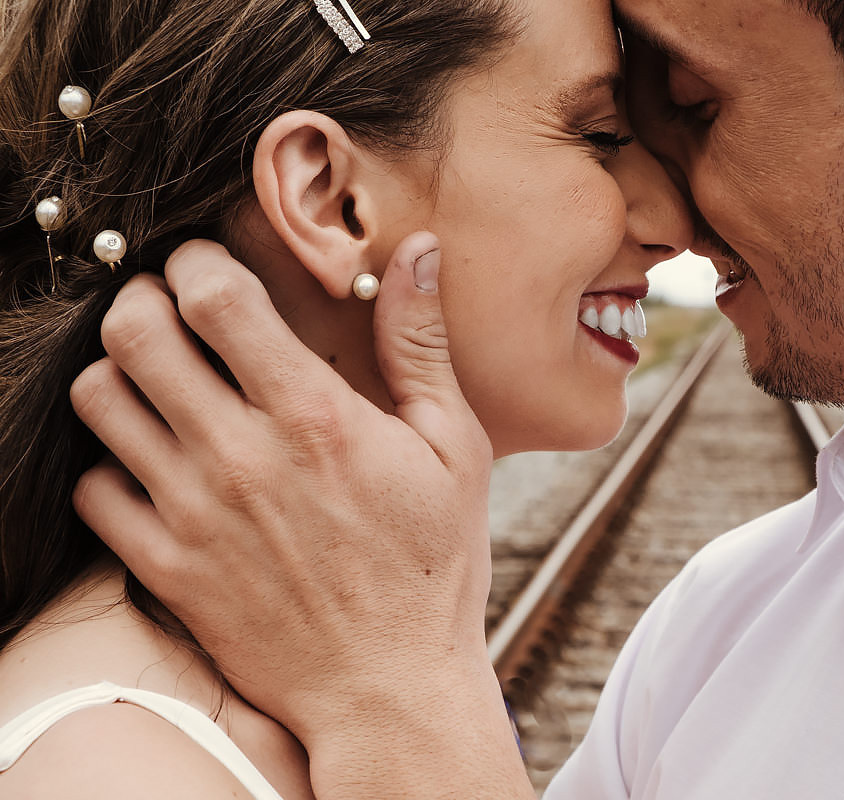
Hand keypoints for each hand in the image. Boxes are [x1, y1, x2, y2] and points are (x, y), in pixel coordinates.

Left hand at [71, 236, 530, 796]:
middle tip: (171, 311)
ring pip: (99, 403)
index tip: (208, 266)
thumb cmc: (432, 565)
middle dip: (142, 300)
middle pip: (134, 334)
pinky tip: (156, 462)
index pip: (212, 296)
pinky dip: (110, 463)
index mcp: (313, 416)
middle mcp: (239, 456)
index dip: (196, 261)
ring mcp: (193, 515)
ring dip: (120, 373)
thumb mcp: (453, 448)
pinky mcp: (167, 568)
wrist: (389, 685)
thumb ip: (421, 346)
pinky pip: (93, 489)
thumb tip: (417, 251)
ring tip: (159, 380)